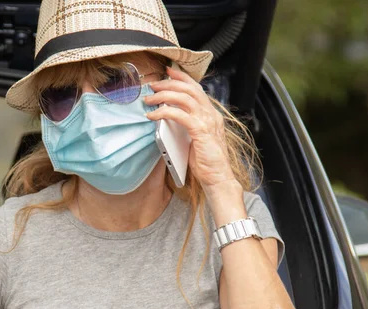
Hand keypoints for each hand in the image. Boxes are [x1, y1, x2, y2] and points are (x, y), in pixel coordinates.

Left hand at [144, 66, 237, 192]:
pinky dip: (164, 112)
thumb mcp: (195, 138)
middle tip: (153, 84)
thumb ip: (187, 125)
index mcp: (211, 114)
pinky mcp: (201, 131)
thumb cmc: (205, 161)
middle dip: (169, 83)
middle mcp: (211, 114)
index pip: (197, 89)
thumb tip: (168, 114)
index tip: (168, 71)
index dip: (182, 78)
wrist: (218, 177)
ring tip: (149, 98)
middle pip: (189, 89)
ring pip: (184, 98)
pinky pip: (179, 115)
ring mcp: (207, 121)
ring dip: (163, 95)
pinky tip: (153, 115)